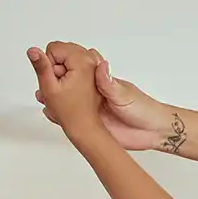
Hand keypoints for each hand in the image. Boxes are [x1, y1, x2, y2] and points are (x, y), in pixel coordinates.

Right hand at [32, 42, 171, 150]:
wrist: (154, 132)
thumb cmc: (144, 109)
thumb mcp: (124, 94)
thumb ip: (109, 83)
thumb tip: (101, 66)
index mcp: (99, 81)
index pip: (76, 67)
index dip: (63, 67)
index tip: (53, 70)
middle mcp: (94, 93)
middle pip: (69, 84)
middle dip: (55, 83)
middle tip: (43, 86)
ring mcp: (93, 109)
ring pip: (70, 102)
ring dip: (56, 100)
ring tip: (44, 100)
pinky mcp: (95, 125)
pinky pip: (76, 119)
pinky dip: (64, 117)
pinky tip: (54, 116)